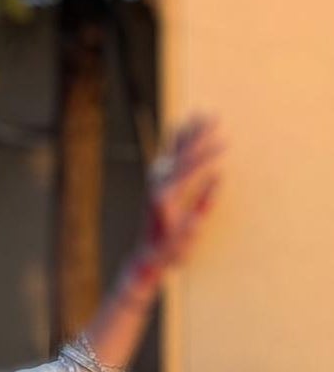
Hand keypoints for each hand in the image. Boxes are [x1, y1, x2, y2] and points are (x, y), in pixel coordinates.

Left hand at [129, 112, 226, 293]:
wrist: (146, 257)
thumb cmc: (170, 249)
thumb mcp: (191, 230)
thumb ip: (204, 203)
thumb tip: (218, 177)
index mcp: (165, 196)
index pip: (190, 167)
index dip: (209, 153)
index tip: (226, 142)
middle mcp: (156, 184)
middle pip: (180, 152)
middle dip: (199, 134)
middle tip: (215, 117)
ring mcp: (153, 182)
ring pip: (172, 150)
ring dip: (187, 132)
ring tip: (200, 114)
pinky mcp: (153, 183)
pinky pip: (167, 156)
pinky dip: (176, 141)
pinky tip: (183, 130)